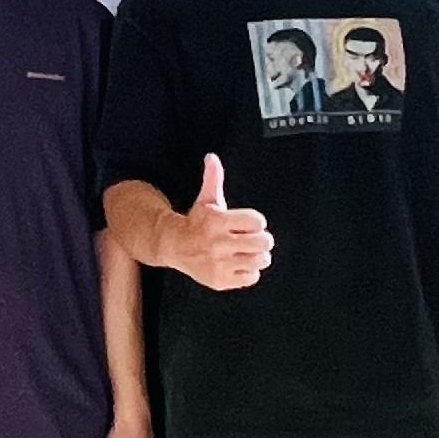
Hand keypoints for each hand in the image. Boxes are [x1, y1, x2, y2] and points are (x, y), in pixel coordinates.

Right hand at [157, 155, 273, 291]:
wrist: (174, 245)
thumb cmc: (196, 222)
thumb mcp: (206, 199)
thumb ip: (213, 178)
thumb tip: (212, 157)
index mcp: (218, 221)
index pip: (258, 222)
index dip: (256, 222)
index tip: (248, 224)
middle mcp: (218, 244)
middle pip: (264, 242)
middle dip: (261, 239)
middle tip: (252, 238)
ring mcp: (220, 264)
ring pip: (260, 261)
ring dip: (257, 256)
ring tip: (246, 252)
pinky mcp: (221, 280)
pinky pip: (251, 277)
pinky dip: (248, 272)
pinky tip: (238, 264)